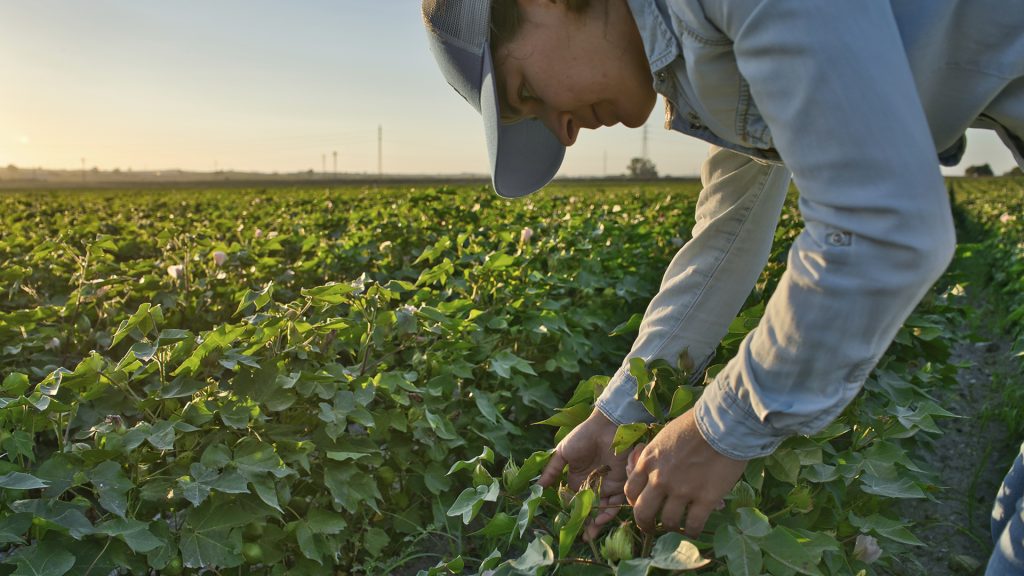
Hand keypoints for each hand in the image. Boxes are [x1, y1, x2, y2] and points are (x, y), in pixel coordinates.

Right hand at [538, 408, 628, 540]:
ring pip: (602, 508)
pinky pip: (616, 502)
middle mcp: (593, 484)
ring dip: (596, 522)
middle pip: (589, 508)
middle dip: (584, 523)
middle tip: (580, 536)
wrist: (607, 427)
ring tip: (589, 533)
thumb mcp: (563, 453)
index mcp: (578, 477)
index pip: (573, 500)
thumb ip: (552, 470)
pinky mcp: (621, 484)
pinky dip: (608, 512)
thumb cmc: (583, 436)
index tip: (564, 523)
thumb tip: (538, 487)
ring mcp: (607, 485)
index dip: (569, 511)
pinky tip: (599, 519)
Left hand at [624, 409, 746, 536]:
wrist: (722, 424)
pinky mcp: (705, 499)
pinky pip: (693, 525)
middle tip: (652, 528)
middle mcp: (660, 479)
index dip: (634, 503)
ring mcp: (681, 491)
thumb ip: (656, 458)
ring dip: (672, 527)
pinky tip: (694, 529)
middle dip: (646, 524)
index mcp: (648, 461)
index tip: (642, 507)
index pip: (630, 491)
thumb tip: (655, 472)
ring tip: (678, 526)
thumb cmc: (694, 425)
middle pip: (642, 512)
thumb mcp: (664, 437)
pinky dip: (692, 531)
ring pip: (668, 521)